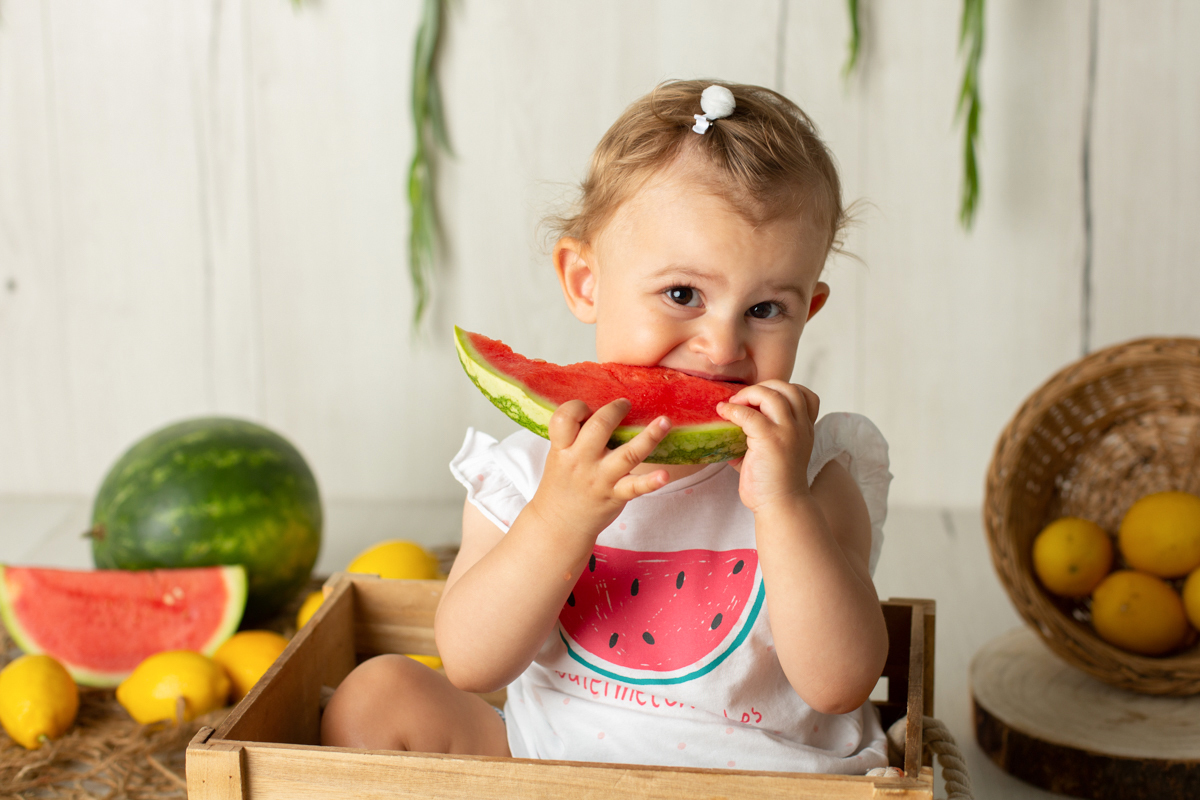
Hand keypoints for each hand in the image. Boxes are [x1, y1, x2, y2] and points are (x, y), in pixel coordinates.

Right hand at [527, 399, 672, 539]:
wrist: (559, 525)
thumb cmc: (563, 482)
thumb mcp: (558, 456)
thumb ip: (577, 434)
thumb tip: (603, 405)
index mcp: (562, 448)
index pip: (564, 418)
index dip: (577, 407)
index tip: (588, 408)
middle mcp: (580, 461)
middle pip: (599, 428)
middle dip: (615, 411)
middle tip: (626, 404)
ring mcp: (600, 479)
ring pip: (627, 453)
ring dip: (649, 437)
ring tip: (665, 422)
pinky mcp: (615, 495)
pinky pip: (635, 487)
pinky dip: (651, 482)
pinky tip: (664, 475)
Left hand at [716, 380, 819, 513]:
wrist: (781, 507)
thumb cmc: (773, 483)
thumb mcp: (774, 452)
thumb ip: (760, 434)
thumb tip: (729, 422)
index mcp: (805, 429)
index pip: (805, 395)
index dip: (783, 391)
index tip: (762, 402)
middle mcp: (800, 427)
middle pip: (787, 388)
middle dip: (763, 387)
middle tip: (743, 400)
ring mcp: (788, 432)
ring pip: (771, 394)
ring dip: (748, 394)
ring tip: (733, 404)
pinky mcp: (770, 440)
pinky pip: (749, 415)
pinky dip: (733, 410)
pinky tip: (723, 413)